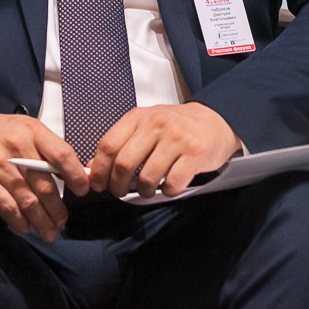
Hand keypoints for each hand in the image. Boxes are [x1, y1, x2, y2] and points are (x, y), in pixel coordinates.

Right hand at [0, 108, 88, 240]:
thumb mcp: (25, 129)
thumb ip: (47, 149)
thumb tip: (74, 173)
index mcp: (32, 131)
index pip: (61, 154)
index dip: (75, 175)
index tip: (83, 190)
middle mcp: (17, 147)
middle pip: (45, 184)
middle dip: (57, 208)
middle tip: (63, 221)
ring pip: (27, 200)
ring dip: (41, 220)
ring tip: (49, 232)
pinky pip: (6, 206)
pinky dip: (18, 221)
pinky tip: (25, 227)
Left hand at [88, 102, 240, 198]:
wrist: (215, 121)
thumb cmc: (177, 126)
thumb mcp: (146, 125)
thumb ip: (121, 143)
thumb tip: (94, 167)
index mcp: (140, 117)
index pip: (108, 145)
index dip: (99, 170)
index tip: (98, 183)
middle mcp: (157, 124)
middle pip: (124, 164)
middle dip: (118, 186)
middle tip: (120, 191)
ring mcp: (177, 139)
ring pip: (147, 178)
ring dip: (144, 192)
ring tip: (147, 189)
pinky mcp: (195, 155)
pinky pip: (172, 184)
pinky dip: (167, 191)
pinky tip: (168, 184)